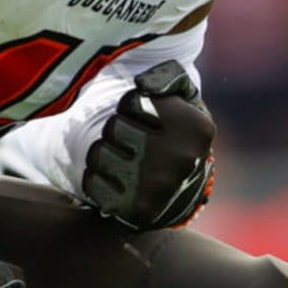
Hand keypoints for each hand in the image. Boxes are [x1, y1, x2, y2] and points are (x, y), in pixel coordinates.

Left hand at [83, 60, 215, 229]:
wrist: (185, 189)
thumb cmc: (178, 132)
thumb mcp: (186, 98)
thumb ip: (169, 76)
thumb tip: (143, 85)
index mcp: (195, 127)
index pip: (133, 100)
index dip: (132, 105)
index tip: (143, 116)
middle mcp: (181, 159)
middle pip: (114, 126)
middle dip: (117, 128)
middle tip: (131, 138)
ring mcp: (159, 188)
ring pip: (99, 153)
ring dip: (105, 151)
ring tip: (122, 156)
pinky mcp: (137, 210)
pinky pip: (91, 182)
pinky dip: (96, 177)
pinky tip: (115, 177)